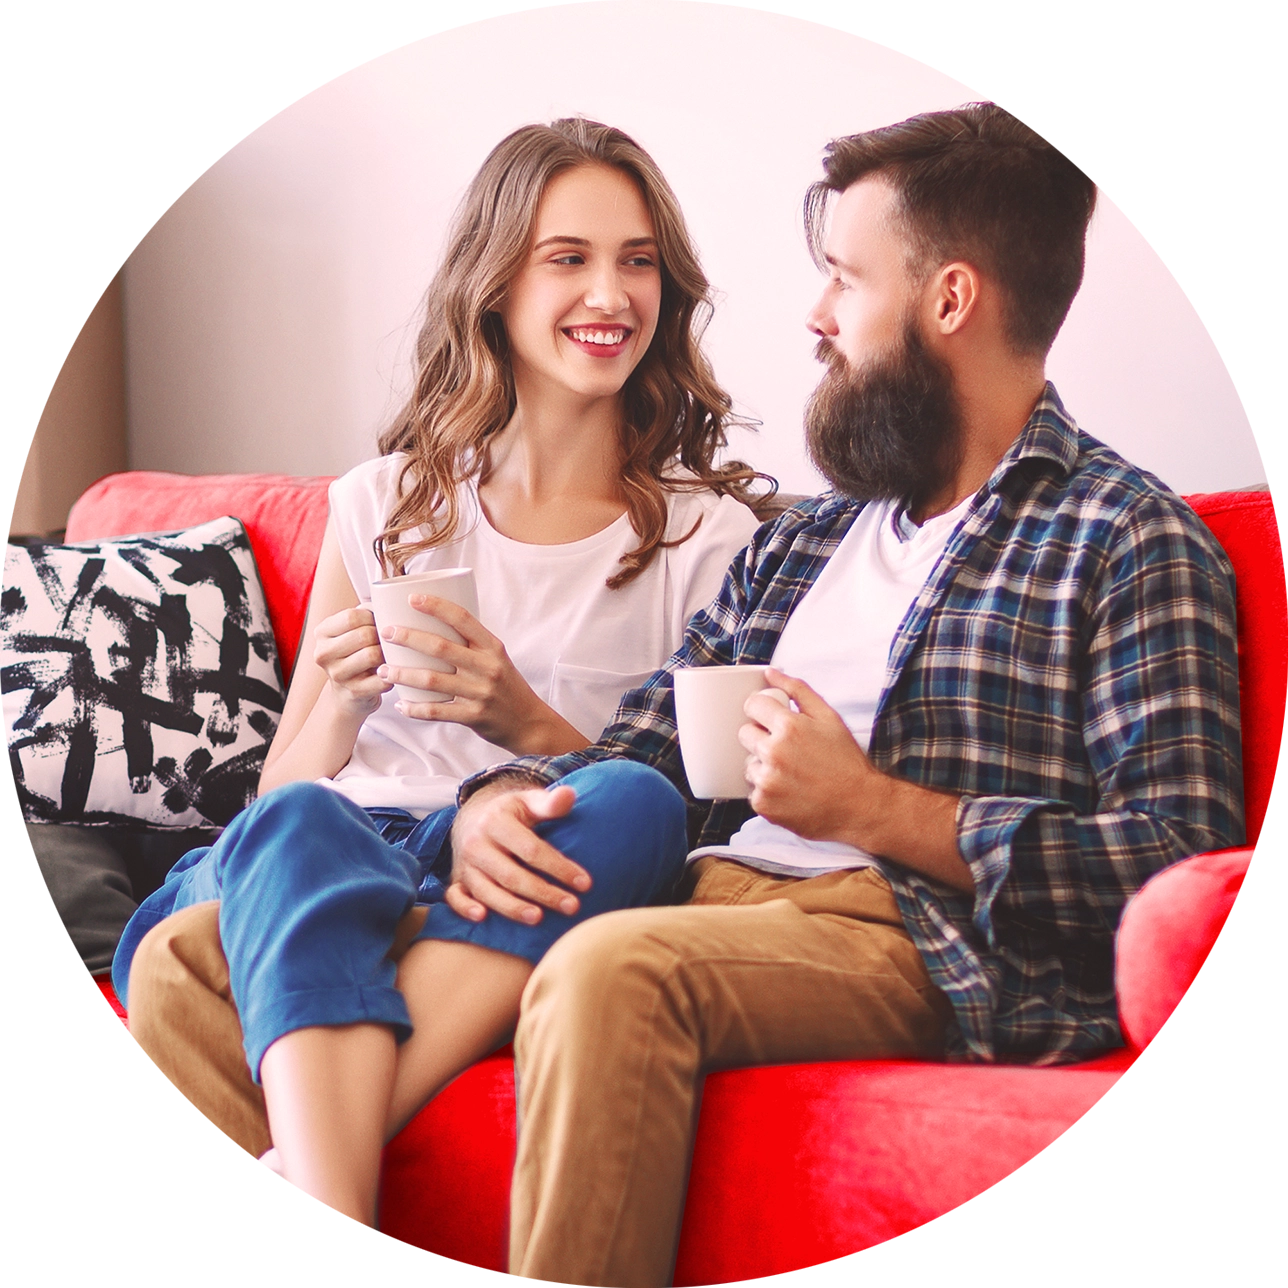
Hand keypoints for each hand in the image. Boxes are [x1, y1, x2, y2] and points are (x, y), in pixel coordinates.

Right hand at [312, 606, 391, 717]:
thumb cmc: (357, 653)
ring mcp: (336, 675)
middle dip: (383, 636)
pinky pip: (382, 678)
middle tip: (391, 640)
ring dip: (388, 654)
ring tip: (392, 654)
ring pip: (373, 655)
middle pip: (364, 635)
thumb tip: (389, 598)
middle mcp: (323, 653)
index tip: (381, 622)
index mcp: (322, 632)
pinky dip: (393, 673)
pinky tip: (393, 671)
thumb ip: (366, 612)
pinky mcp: (353, 692)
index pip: (352, 616)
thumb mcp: (353, 630)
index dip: (373, 617)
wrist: (348, 694)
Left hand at [378, 595, 584, 754]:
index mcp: (492, 648)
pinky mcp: (473, 716)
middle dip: (408, 637)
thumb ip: (472, 645)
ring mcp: (480, 692)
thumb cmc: (507, 686)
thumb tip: (435, 624)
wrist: (529, 722)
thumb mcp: (497, 659)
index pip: (463, 619)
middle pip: (441, 647)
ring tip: (383, 670)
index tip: (413, 599)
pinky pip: (437, 711)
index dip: (436, 606)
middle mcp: (487, 667)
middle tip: (386, 633)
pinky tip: (401, 705)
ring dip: (402, 674)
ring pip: (432, 680)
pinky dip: (415, 709)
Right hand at [445, 783, 591, 923]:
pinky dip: (465, 908)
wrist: (473, 818)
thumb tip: (569, 794)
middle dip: (543, 893)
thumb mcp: (529, 801)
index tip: (585, 883)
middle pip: (512, 875)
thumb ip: (550, 802)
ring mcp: (466, 864)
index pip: (531, 849)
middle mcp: (477, 844)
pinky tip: (482, 918)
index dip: (558, 867)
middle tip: (573, 907)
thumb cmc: (512, 813)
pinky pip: (455, 897)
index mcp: (496, 822)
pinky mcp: (457, 880)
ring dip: (513, 908)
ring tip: (538, 919)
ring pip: (488, 891)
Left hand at [739, 668, 973, 891]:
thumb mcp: (829, 717)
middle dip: (761, 737)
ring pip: (748, 764)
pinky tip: (790, 791)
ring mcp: (767, 780)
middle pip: (744, 734)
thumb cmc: (846, 760)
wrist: (860, 806)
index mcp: (789, 727)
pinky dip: (768, 791)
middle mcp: (774, 752)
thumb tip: (770, 672)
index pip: (752, 705)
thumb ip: (798, 690)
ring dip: (763, 767)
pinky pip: (753, 791)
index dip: (762, 710)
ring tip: (791, 774)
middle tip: (786, 749)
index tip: (770, 719)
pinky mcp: (763, 805)